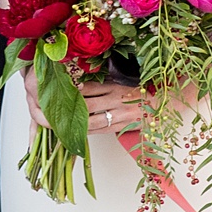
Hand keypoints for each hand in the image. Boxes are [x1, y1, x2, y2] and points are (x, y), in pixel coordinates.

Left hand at [22, 66, 145, 135]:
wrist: (162, 104)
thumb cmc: (142, 90)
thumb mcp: (123, 80)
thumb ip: (103, 81)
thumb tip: (78, 83)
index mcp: (116, 86)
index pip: (89, 88)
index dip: (71, 90)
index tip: (55, 89)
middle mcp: (116, 101)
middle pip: (86, 106)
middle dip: (67, 108)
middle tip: (48, 108)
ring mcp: (118, 116)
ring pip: (90, 122)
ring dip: (72, 123)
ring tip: (55, 122)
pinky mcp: (119, 128)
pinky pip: (98, 131)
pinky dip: (84, 130)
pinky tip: (71, 130)